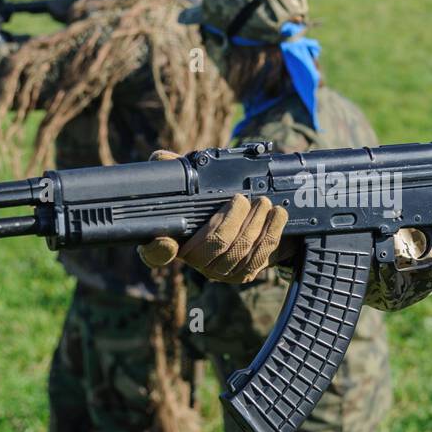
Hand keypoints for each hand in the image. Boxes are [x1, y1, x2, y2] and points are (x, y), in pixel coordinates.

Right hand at [138, 151, 288, 282]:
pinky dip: (271, 232)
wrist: (250, 220)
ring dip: (255, 223)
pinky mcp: (243, 274)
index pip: (155, 253)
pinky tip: (277, 215)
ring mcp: (219, 270)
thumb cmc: (216, 200)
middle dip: (232, 220)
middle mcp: (193, 260)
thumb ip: (180, 170)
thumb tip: (161, 158)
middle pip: (213, 245)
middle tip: (242, 199)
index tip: (166, 241)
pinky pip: (259, 256)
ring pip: (239, 250)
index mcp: (173, 239)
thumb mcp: (197, 182)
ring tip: (263, 202)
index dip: (157, 251)